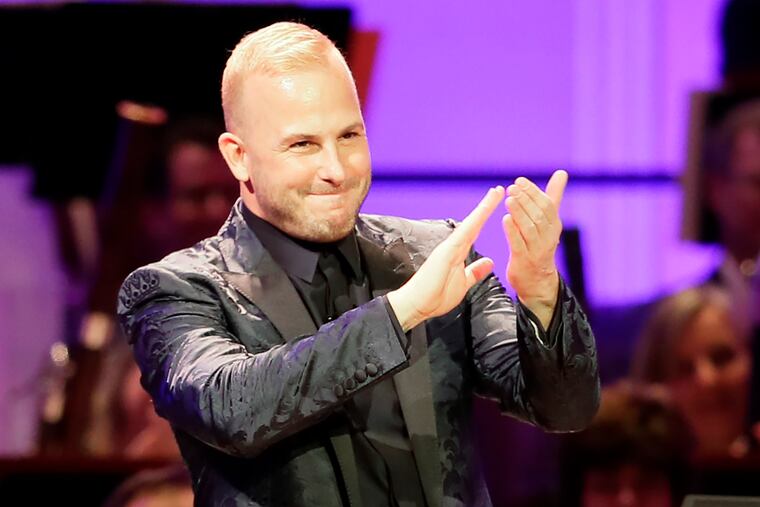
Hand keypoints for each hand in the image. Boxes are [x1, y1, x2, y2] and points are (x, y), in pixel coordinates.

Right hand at [387, 186, 504, 330]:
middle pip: (474, 223)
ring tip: (495, 194)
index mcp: (458, 253)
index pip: (475, 232)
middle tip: (499, 190)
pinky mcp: (446, 252)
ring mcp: (449, 247)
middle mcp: (453, 246)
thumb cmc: (435, 297)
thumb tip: (489, 262)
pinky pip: (463, 234)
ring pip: (470, 224)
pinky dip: (474, 222)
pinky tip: (483, 212)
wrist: (416, 305)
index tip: (497, 204)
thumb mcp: (463, 283)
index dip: (485, 218)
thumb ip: (475, 271)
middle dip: (486, 206)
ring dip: (483, 208)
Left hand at [503, 170, 566, 326]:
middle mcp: (548, 237)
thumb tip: (562, 172)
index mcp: (553, 226)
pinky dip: (513, 232)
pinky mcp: (524, 261)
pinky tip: (505, 220)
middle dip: (525, 200)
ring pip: (529, 229)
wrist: (537, 280)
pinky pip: (519, 245)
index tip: (520, 180)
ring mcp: (536, 250)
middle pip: (538, 215)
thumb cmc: (540, 244)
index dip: (533, 192)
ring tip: (509, 200)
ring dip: (519, 213)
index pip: (546, 205)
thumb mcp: (548, 221)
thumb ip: (553, 197)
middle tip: (512, 187)